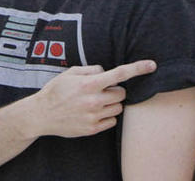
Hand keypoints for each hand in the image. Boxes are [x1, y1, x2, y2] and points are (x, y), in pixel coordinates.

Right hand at [28, 59, 155, 139]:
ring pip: (118, 108)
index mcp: (89, 83)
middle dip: (114, 90)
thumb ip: (92, 70)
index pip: (119, 74)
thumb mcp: (71, 72)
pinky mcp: (93, 129)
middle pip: (121, 93)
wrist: (42, 114)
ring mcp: (94, 116)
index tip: (152, 65)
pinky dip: (107, 116)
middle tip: (100, 90)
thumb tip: (106, 73)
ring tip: (95, 101)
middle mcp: (94, 100)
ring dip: (111, 103)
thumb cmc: (57, 90)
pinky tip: (93, 112)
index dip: (138, 68)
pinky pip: (112, 122)